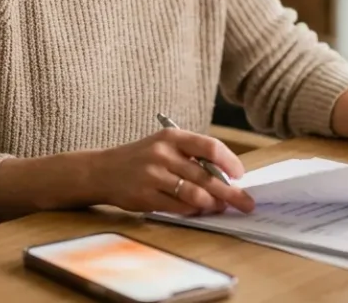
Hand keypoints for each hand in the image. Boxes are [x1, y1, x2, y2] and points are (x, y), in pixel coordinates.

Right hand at [89, 129, 255, 215]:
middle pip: (206, 176)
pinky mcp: (146, 196)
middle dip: (230, 192)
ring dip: (213, 204)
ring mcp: (153, 175)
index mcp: (172, 136)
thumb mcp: (164, 146)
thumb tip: (226, 177)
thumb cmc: (141, 159)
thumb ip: (191, 157)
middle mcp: (163, 154)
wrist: (102, 171)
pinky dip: (193, 211)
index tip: (240, 175)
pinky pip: (178, 207)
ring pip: (195, 193)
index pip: (210, 146)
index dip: (230, 162)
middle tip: (245, 202)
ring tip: (222, 207)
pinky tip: (199, 210)